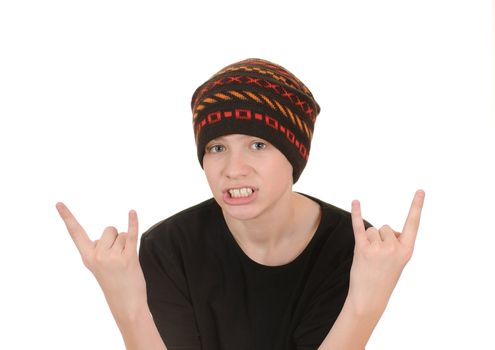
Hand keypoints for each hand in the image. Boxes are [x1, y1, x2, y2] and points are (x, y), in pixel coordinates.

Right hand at [56, 202, 147, 322]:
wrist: (126, 304)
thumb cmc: (113, 283)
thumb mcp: (98, 266)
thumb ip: (98, 248)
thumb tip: (107, 233)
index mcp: (87, 257)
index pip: (75, 233)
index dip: (67, 217)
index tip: (58, 203)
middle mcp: (97, 256)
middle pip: (109, 229)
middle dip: (116, 239)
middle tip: (118, 259)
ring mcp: (113, 257)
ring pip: (122, 234)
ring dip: (126, 244)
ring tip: (125, 262)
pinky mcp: (129, 257)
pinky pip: (131, 234)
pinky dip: (133, 222)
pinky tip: (132, 212)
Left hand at [347, 190, 424, 316]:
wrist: (370, 297)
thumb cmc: (384, 277)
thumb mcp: (399, 261)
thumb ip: (396, 242)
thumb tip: (384, 228)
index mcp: (407, 250)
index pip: (413, 224)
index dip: (417, 206)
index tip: (421, 190)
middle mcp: (394, 247)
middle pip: (384, 227)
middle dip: (379, 239)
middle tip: (377, 259)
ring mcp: (378, 248)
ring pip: (371, 230)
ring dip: (368, 241)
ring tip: (369, 259)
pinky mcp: (362, 249)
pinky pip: (358, 226)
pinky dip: (356, 213)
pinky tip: (355, 202)